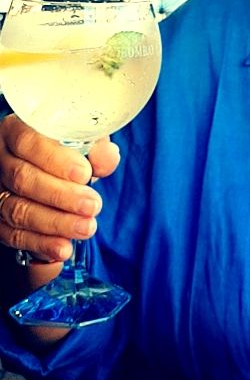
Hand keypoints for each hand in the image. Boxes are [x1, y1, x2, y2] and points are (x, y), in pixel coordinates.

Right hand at [0, 116, 118, 265]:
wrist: (48, 170)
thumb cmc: (65, 150)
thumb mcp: (80, 141)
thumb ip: (95, 148)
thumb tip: (108, 156)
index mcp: (15, 131)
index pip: (28, 142)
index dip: (55, 159)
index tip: (84, 173)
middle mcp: (0, 160)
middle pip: (23, 178)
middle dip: (61, 196)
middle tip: (92, 205)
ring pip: (17, 209)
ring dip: (54, 223)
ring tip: (85, 228)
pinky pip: (14, 235)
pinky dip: (40, 244)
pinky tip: (63, 248)